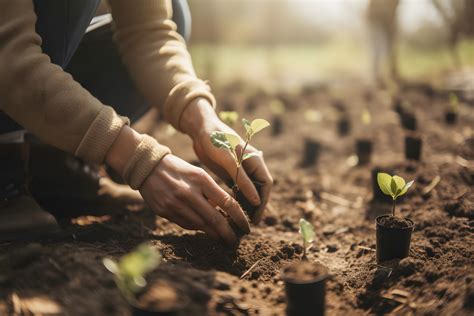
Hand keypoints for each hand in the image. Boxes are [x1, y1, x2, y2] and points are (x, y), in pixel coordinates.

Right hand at [139, 154, 249, 244]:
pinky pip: (186, 225)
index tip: (246, 226)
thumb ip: (211, 191)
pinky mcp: (165, 211)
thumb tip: (224, 210)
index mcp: (201, 180)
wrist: (147, 167)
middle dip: (228, 234)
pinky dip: (197, 228)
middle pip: (215, 219)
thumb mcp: (197, 173)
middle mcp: (189, 193)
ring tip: (222, 239)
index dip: (239, 218)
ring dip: (214, 234)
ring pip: (201, 225)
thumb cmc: (178, 169)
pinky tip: (203, 229)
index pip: (227, 202)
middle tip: (235, 243)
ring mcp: (176, 204)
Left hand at [180, 98, 272, 222]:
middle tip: (246, 224)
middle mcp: (251, 165)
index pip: (265, 185)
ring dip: (245, 204)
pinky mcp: (231, 172)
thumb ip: (243, 179)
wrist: (200, 128)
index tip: (256, 218)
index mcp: (255, 160)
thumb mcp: (228, 160)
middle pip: (258, 190)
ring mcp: (241, 169)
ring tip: (238, 221)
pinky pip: (237, 189)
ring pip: (248, 191)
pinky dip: (236, 199)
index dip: (263, 203)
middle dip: (254, 207)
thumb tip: (257, 200)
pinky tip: (229, 211)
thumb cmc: (215, 139)